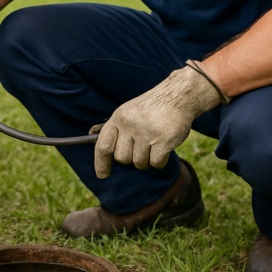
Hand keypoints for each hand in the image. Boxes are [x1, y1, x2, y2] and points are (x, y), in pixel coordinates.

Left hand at [93, 64, 222, 177]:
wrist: (177, 96)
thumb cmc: (151, 109)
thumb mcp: (128, 112)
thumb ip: (114, 128)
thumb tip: (93, 140)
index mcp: (119, 117)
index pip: (103, 145)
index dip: (101, 163)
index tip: (103, 175)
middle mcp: (130, 124)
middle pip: (122, 158)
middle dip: (131, 158)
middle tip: (141, 147)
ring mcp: (147, 133)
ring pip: (139, 163)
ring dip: (147, 159)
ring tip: (153, 143)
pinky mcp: (164, 140)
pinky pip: (156, 164)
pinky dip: (160, 161)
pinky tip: (163, 148)